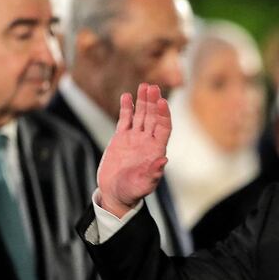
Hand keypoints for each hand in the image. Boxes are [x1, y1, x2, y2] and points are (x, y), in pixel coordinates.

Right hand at [97, 83, 171, 217]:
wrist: (115, 193)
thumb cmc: (132, 192)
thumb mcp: (144, 184)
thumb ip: (153, 173)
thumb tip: (163, 160)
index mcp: (156, 150)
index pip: (164, 127)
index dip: (164, 115)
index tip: (162, 102)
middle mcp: (147, 141)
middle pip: (153, 117)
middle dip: (153, 102)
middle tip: (153, 87)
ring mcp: (134, 138)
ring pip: (140, 115)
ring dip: (143, 101)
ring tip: (144, 86)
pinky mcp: (121, 138)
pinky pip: (125, 119)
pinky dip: (126, 108)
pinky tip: (127, 96)